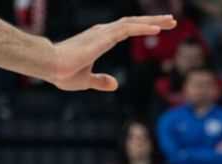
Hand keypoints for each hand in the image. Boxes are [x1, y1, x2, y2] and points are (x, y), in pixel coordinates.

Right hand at [48, 15, 176, 90]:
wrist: (49, 66)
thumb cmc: (63, 72)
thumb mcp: (86, 80)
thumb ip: (100, 81)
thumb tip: (115, 84)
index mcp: (100, 39)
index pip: (126, 29)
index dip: (142, 27)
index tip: (159, 27)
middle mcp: (103, 32)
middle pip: (133, 23)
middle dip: (153, 21)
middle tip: (172, 20)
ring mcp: (103, 33)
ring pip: (133, 23)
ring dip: (153, 21)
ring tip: (171, 21)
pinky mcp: (103, 37)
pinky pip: (127, 29)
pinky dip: (143, 27)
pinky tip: (158, 29)